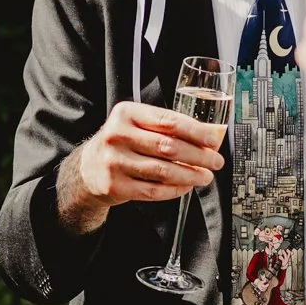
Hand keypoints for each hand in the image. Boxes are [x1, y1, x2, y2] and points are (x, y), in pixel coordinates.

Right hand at [55, 101, 225, 235]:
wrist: (88, 168)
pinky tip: (186, 186)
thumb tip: (208, 136)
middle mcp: (117, 135)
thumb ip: (167, 127)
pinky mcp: (115, 186)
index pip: (168, 121)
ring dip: (191, 175)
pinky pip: (153, 190)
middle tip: (216, 162)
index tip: (214, 140)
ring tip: (206, 176)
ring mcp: (114, 162)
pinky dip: (175, 190)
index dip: (195, 131)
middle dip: (199, 156)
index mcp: (126, 114)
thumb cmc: (123, 142)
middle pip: (168, 147)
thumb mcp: (137, 125)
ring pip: (163, 171)